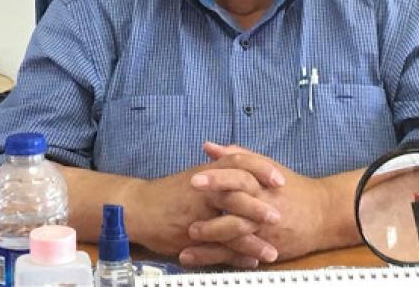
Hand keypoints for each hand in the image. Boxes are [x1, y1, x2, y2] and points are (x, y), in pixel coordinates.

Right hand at [129, 149, 285, 265]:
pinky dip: (236, 257)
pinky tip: (251, 261)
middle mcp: (205, 191)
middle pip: (236, 195)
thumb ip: (220, 165)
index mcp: (209, 173)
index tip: (280, 179)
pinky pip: (217, 249)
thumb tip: (243, 156)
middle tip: (279, 217)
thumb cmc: (171, 192)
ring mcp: (198, 215)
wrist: (138, 208)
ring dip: (252, 241)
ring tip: (271, 251)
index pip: (239, 164)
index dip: (261, 170)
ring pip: (229, 227)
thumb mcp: (198, 173)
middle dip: (259, 208)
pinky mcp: (191, 238)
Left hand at [181, 142, 332, 265]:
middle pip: (236, 201)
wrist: (323, 215)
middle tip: (188, 205)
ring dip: (211, 233)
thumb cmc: (292, 188)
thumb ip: (237, 156)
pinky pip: (237, 253)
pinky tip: (194, 256)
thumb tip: (210, 147)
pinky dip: (215, 256)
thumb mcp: (268, 167)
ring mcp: (263, 228)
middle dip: (211, 204)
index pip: (239, 176)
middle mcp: (262, 205)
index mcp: (262, 182)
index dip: (217, 177)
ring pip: (236, 230)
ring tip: (189, 234)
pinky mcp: (263, 247)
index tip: (195, 178)